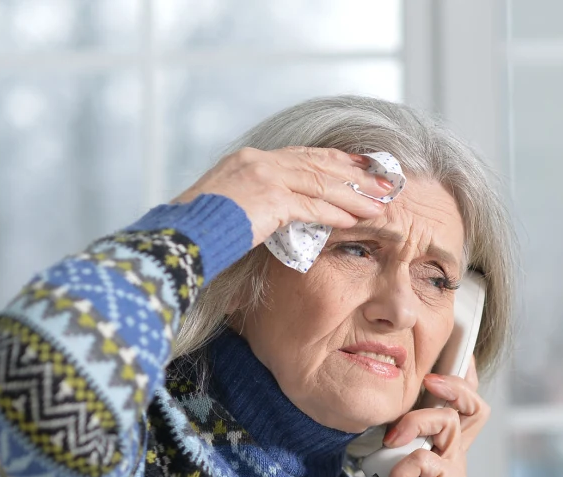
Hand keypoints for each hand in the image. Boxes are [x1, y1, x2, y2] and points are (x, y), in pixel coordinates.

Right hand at [173, 146, 394, 247]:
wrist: (177, 236)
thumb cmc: (200, 229)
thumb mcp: (232, 205)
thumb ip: (261, 201)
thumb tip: (284, 211)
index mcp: (249, 158)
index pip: (304, 154)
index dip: (337, 160)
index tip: (363, 165)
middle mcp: (257, 160)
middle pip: (318, 164)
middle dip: (355, 175)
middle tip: (385, 184)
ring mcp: (262, 176)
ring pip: (320, 183)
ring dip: (353, 196)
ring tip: (378, 205)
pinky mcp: (267, 199)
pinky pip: (310, 206)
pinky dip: (334, 213)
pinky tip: (354, 220)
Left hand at [360, 360, 489, 476]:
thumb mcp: (382, 468)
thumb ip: (385, 441)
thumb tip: (368, 413)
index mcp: (439, 444)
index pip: (461, 401)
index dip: (459, 375)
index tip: (440, 356)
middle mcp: (452, 453)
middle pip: (473, 404)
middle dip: (452, 384)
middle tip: (428, 380)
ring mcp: (452, 471)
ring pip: (449, 423)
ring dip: (417, 421)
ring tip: (392, 439)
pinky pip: (429, 462)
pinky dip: (403, 468)